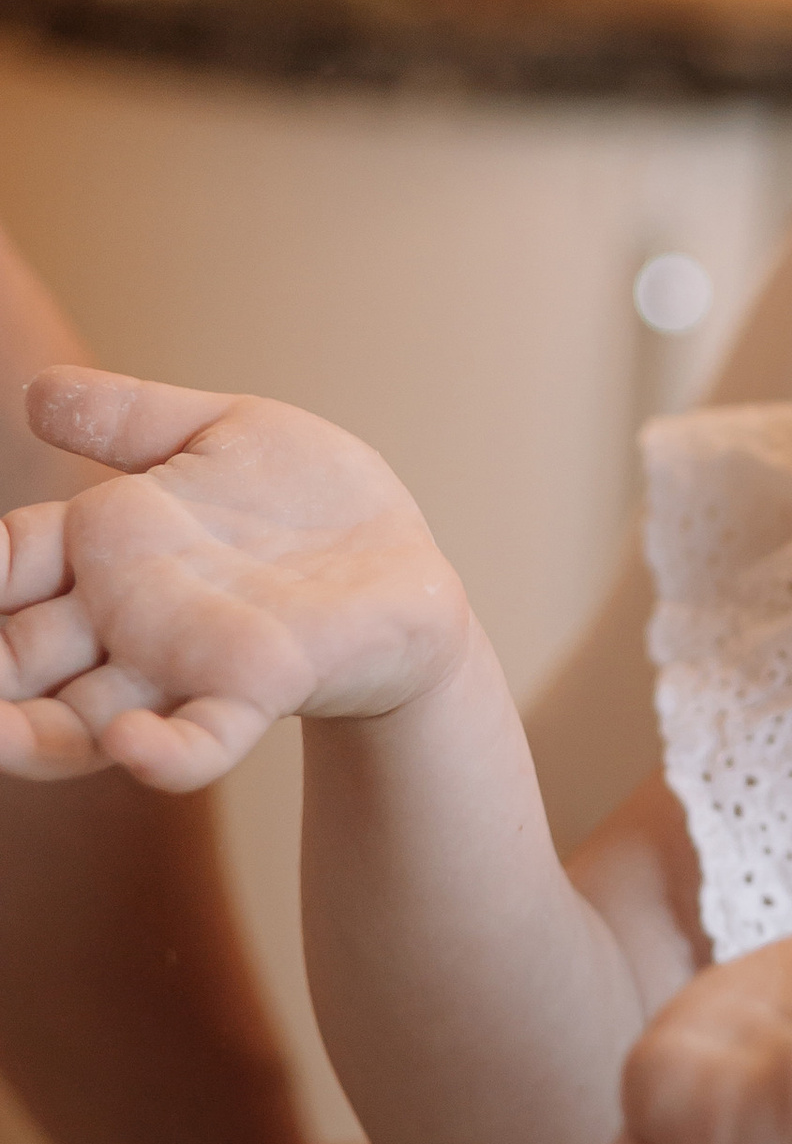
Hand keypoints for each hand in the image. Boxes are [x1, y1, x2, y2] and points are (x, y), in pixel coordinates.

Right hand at [0, 368, 467, 784]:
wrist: (400, 567)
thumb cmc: (301, 502)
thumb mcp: (218, 435)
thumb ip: (128, 420)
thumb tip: (37, 391)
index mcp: (107, 552)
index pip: (13, 564)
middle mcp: (129, 621)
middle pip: (24, 656)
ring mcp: (188, 664)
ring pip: (84, 717)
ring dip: (27, 735)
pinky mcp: (260, 691)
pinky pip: (202, 736)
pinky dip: (163, 752)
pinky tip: (128, 747)